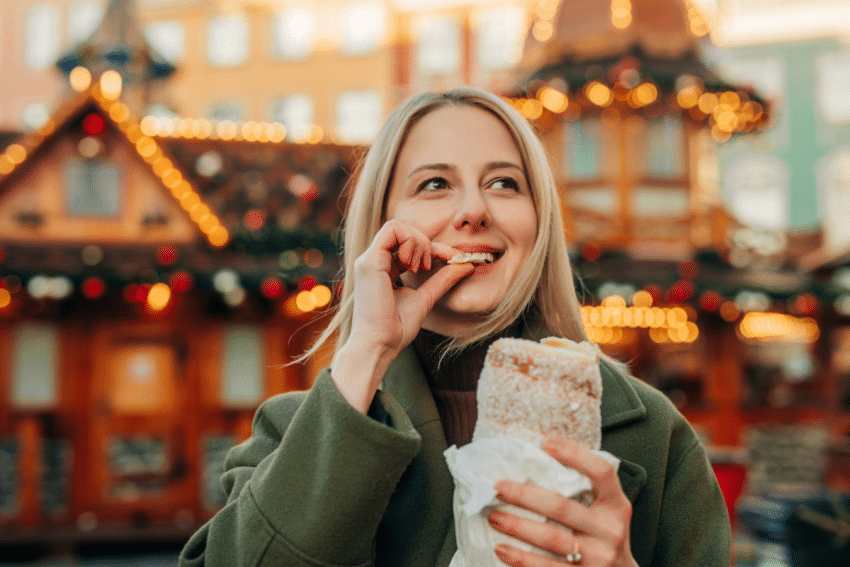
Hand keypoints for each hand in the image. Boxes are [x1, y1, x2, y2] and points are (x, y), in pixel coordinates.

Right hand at [332, 219, 472, 411]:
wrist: (380, 344)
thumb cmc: (396, 329)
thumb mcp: (425, 298)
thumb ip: (442, 280)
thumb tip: (466, 265)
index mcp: (383, 268)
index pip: (409, 244)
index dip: (434, 247)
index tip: (454, 258)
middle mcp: (374, 261)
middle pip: (403, 230)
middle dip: (426, 242)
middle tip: (432, 266)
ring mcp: (369, 259)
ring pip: (397, 225)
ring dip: (418, 241)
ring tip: (422, 266)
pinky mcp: (370, 261)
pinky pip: (393, 231)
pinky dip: (411, 241)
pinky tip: (414, 265)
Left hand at [487, 438, 637, 566]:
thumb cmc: (604, 537)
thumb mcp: (605, 512)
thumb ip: (584, 492)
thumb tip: (537, 463)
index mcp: (616, 506)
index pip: (602, 472)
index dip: (575, 455)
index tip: (546, 444)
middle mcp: (610, 530)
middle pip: (561, 507)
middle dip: (524, 495)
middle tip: (497, 488)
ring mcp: (598, 557)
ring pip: (551, 537)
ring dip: (516, 526)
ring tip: (493, 517)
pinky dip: (520, 558)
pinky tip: (502, 548)